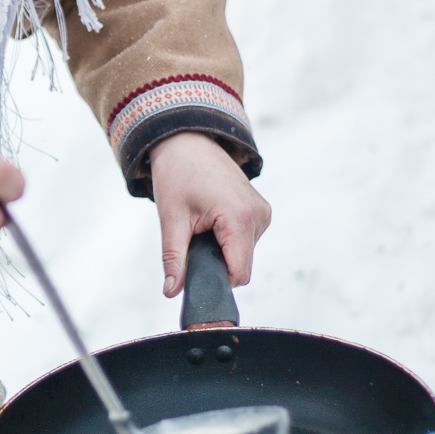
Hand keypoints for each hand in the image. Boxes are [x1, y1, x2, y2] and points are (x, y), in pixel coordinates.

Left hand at [149, 131, 270, 297]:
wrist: (188, 141)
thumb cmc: (177, 175)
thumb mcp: (171, 219)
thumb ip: (173, 259)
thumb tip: (171, 292)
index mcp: (239, 218)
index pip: (239, 274)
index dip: (217, 281)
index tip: (194, 275)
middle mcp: (259, 216)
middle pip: (241, 266)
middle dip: (216, 262)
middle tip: (192, 239)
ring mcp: (263, 212)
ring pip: (244, 254)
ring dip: (221, 250)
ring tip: (202, 225)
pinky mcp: (262, 210)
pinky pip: (247, 240)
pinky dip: (229, 239)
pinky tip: (213, 220)